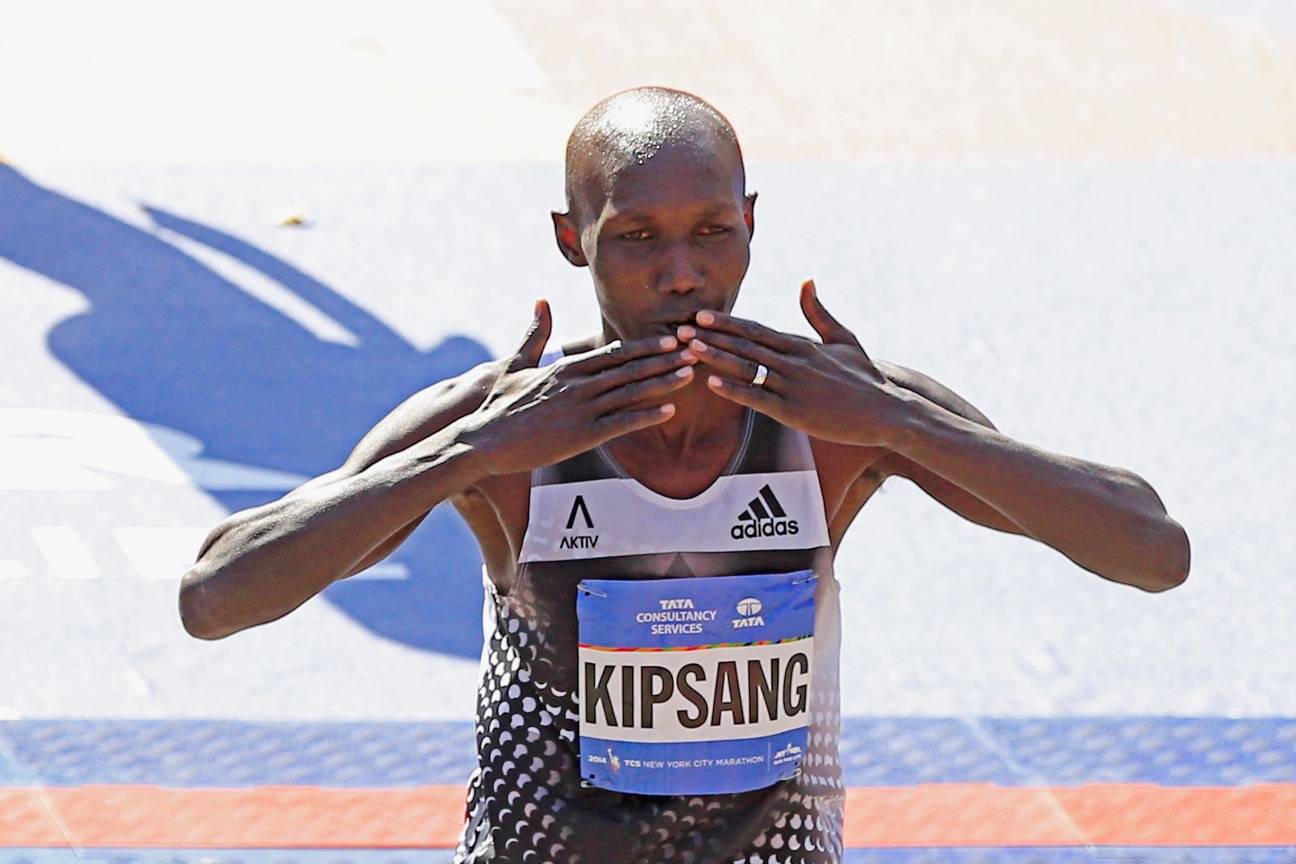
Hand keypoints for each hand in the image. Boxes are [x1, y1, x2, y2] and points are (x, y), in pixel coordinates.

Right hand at [462, 300, 695, 474]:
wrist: (484, 441)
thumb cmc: (499, 405)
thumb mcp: (515, 364)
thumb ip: (535, 334)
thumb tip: (541, 300)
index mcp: (567, 368)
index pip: (614, 352)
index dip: (645, 346)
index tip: (670, 338)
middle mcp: (578, 385)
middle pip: (630, 368)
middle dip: (664, 359)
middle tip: (694, 350)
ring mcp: (582, 410)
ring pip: (631, 392)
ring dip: (663, 382)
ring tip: (690, 374)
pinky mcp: (582, 436)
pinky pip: (622, 424)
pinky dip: (647, 415)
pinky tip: (670, 411)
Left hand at [680, 280, 907, 446]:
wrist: (886, 410)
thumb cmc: (865, 377)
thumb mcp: (843, 339)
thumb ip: (818, 312)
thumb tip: (806, 281)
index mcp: (801, 344)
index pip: (755, 329)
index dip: (726, 322)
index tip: (701, 315)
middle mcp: (793, 361)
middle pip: (744, 344)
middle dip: (710, 336)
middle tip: (679, 329)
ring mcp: (792, 386)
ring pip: (746, 367)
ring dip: (714, 356)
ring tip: (688, 349)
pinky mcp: (794, 411)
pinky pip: (757, 398)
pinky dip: (734, 389)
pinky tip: (711, 383)